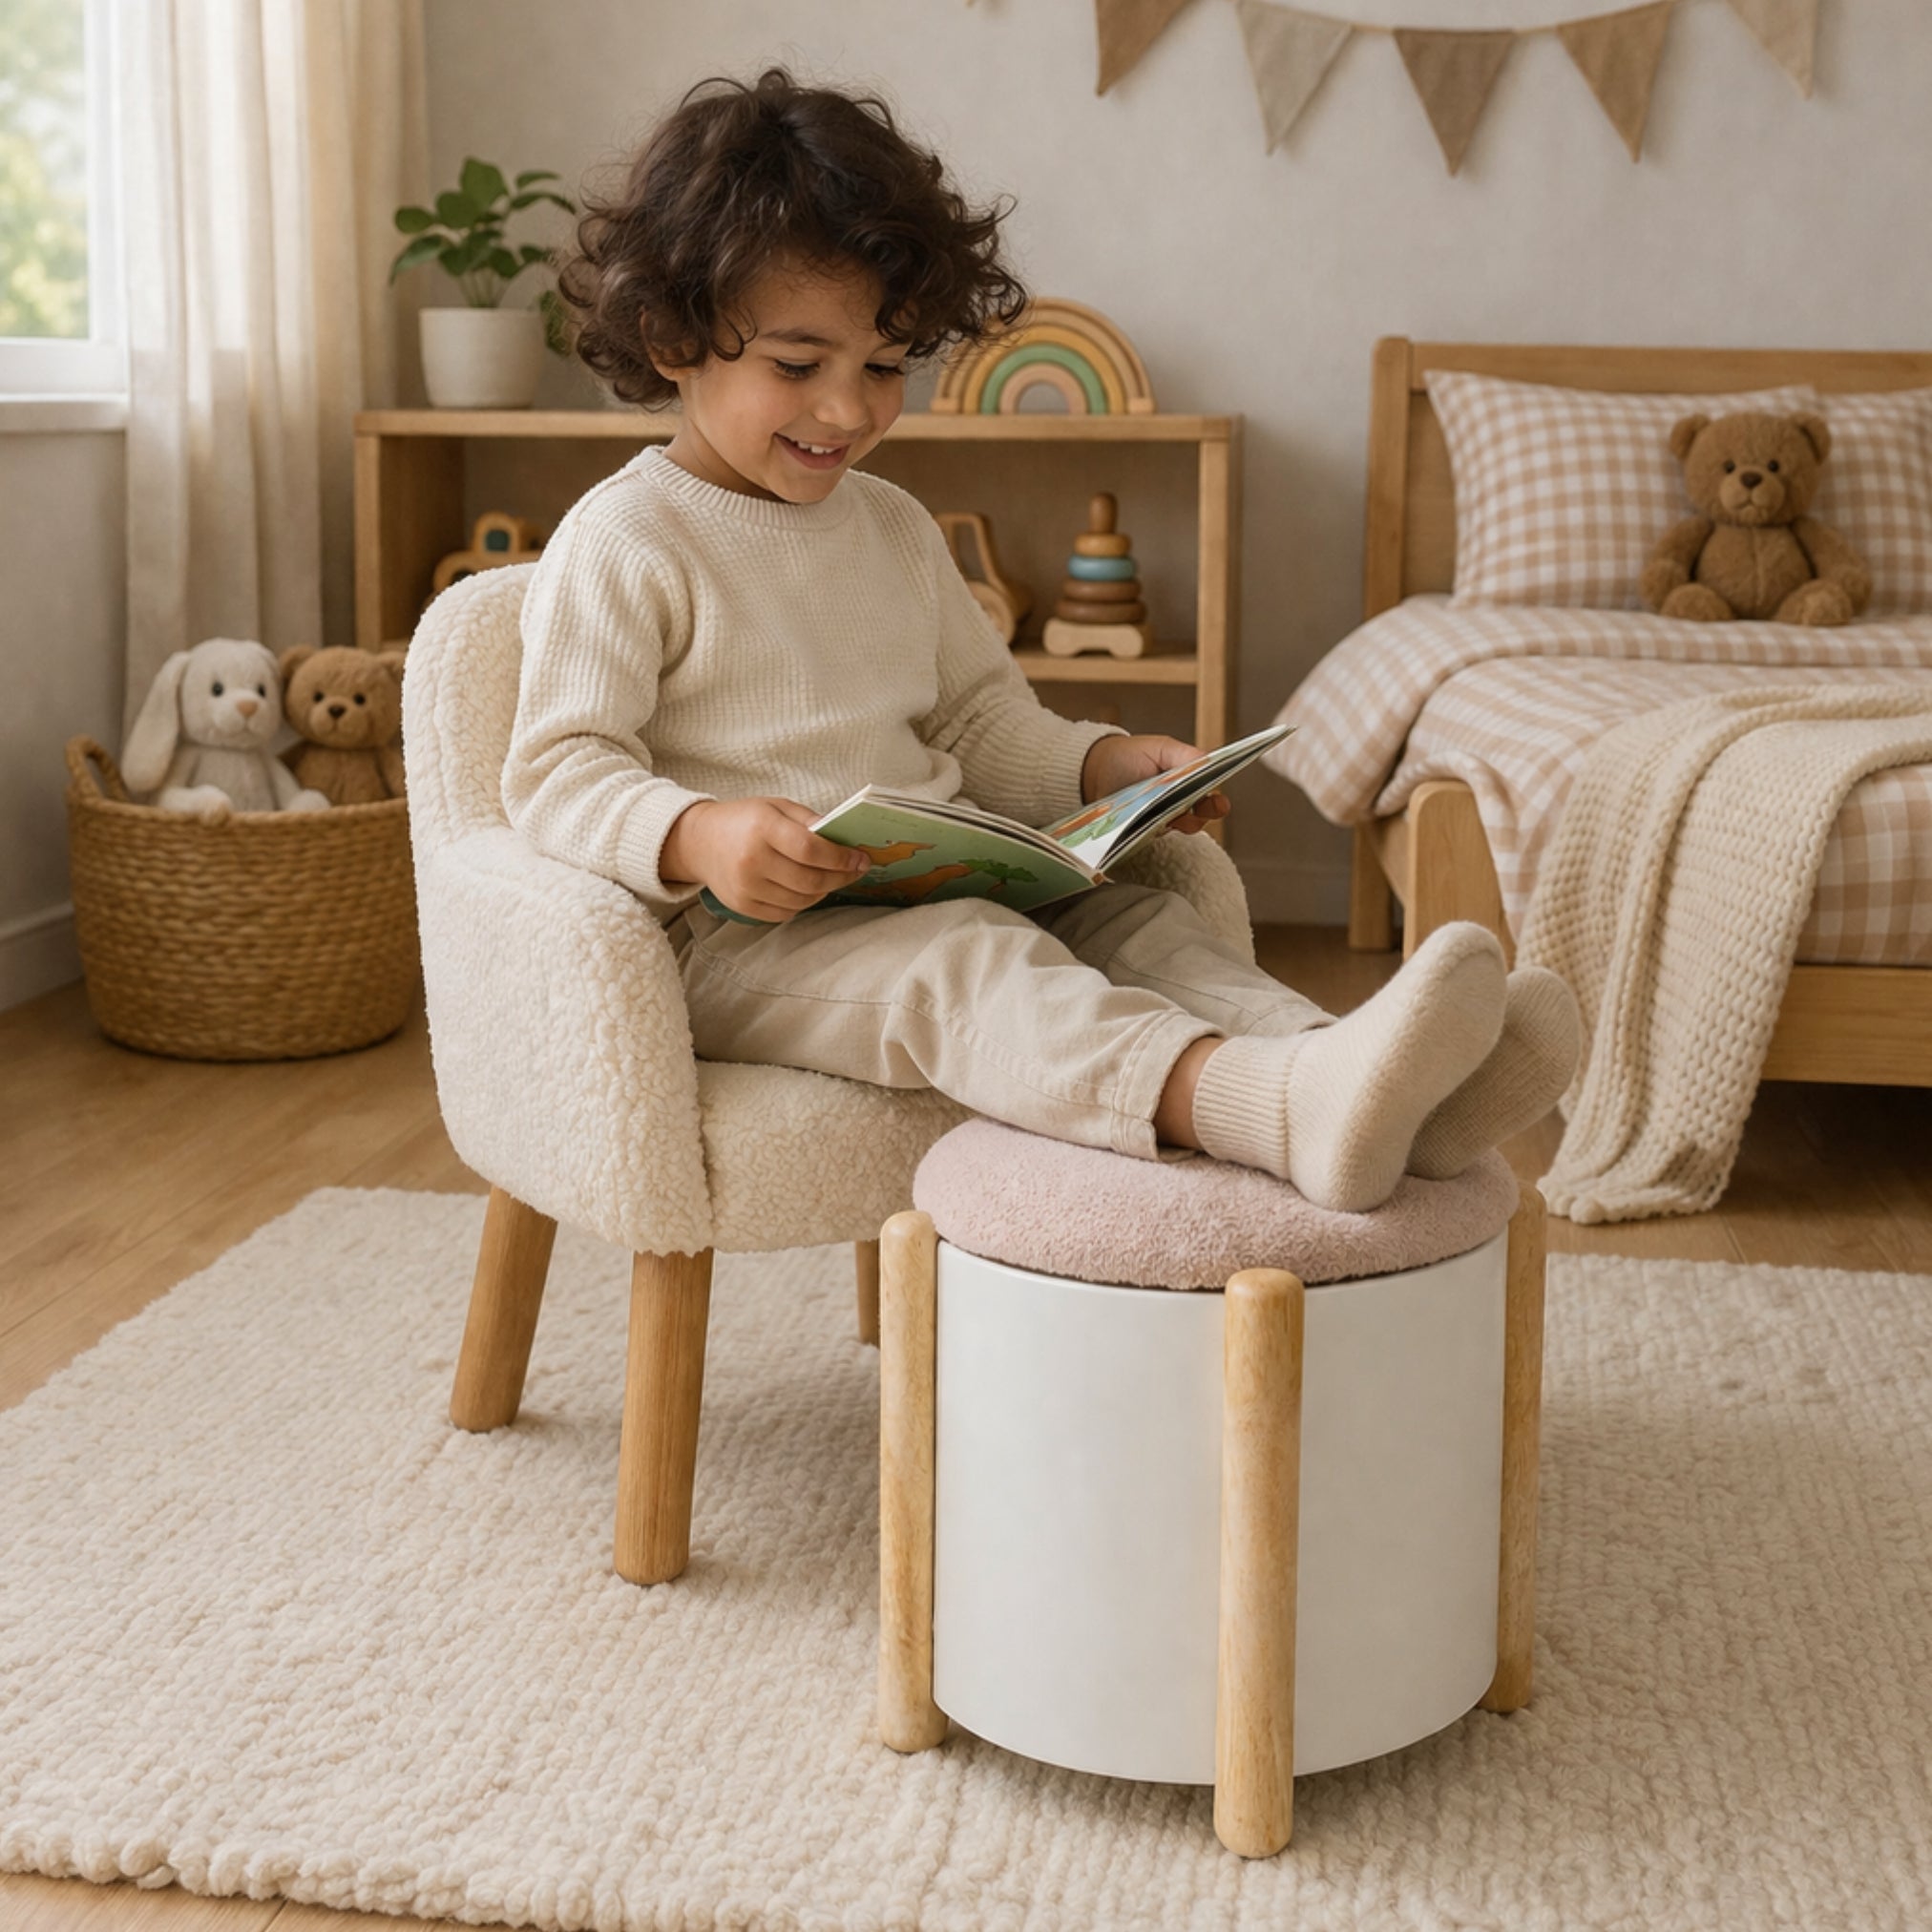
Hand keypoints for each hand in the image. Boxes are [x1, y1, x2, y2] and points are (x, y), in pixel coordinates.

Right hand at [661, 797, 869, 921]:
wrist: (700, 842)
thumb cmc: (744, 820)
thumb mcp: (776, 806)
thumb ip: (809, 820)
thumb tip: (842, 841)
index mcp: (762, 828)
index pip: (810, 850)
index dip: (841, 858)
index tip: (861, 859)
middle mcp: (751, 860)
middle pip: (810, 880)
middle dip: (840, 877)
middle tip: (855, 871)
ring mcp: (746, 887)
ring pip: (802, 901)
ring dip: (824, 891)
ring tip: (831, 878)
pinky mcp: (743, 906)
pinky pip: (786, 912)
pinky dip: (803, 902)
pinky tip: (807, 888)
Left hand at [1080, 734, 1229, 835]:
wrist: (1094, 771)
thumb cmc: (1129, 756)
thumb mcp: (1160, 748)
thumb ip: (1185, 755)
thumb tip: (1209, 761)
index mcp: (1188, 779)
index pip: (1210, 792)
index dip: (1216, 800)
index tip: (1220, 804)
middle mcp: (1180, 801)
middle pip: (1202, 814)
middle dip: (1206, 814)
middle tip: (1204, 810)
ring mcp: (1164, 818)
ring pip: (1183, 827)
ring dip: (1184, 822)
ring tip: (1175, 815)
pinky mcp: (1146, 831)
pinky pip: (1156, 835)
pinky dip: (1158, 830)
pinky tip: (1153, 823)